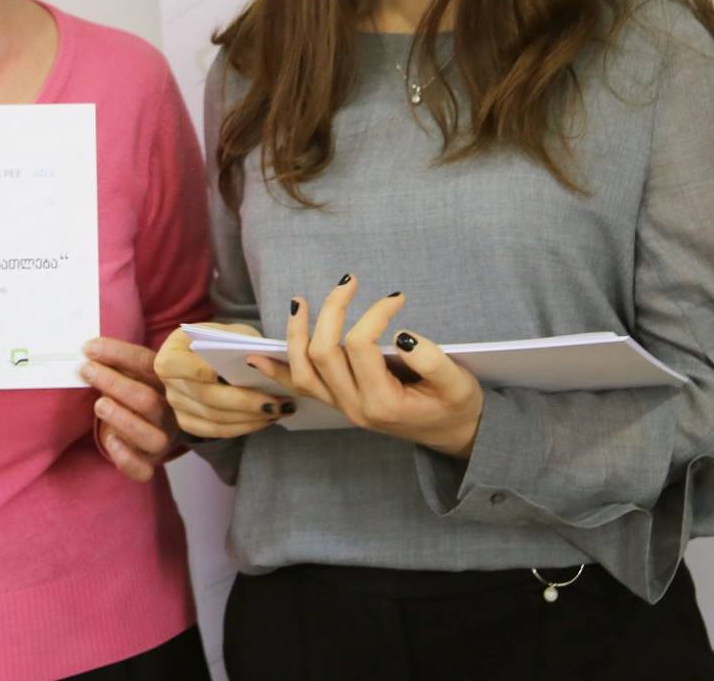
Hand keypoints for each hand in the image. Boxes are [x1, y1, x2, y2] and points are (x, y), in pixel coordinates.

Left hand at [81, 337, 180, 482]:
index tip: (89, 348)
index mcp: (166, 383)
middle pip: (147, 400)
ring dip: (122, 419)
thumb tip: (88, 349)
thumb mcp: (133, 373)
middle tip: (87, 370)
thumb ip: (117, 362)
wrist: (154, 427)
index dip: (118, 353)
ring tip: (99, 404)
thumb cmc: (137, 392)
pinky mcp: (149, 463)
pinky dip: (126, 458)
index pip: (147, 364)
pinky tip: (110, 441)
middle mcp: (168, 412)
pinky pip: (142, 469)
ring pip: (149, 436)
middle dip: (114, 382)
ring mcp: (160, 440)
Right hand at [153, 322, 293, 440]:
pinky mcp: (188, 423)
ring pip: (214, 418)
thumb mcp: (232, 333)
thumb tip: (260, 361)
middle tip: (275, 402)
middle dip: (243, 401)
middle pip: (204, 396)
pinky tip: (266, 419)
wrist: (213, 356)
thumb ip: (241, 343)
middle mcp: (168, 382)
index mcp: (172, 350)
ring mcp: (176, 405)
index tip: (218, 372)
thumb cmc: (223, 341)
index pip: (174, 364)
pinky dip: (244, 427)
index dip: (194, 370)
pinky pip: (217, 431)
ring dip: (250, 418)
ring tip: (279, 411)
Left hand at [254, 275, 484, 458]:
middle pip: (323, 353)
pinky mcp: (338, 403)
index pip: (360, 346)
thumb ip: (432, 360)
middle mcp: (354, 407)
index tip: (397, 298)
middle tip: (350, 281)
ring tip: (300, 301)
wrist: (453, 433)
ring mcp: (342, 407)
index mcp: (382, 402)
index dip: (374, 314)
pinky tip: (256, 354)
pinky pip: (299, 387)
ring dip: (295, 334)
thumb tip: (400, 334)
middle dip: (332, 310)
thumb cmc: (457, 405)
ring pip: (302, 371)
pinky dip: (276, 369)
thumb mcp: (457, 383)